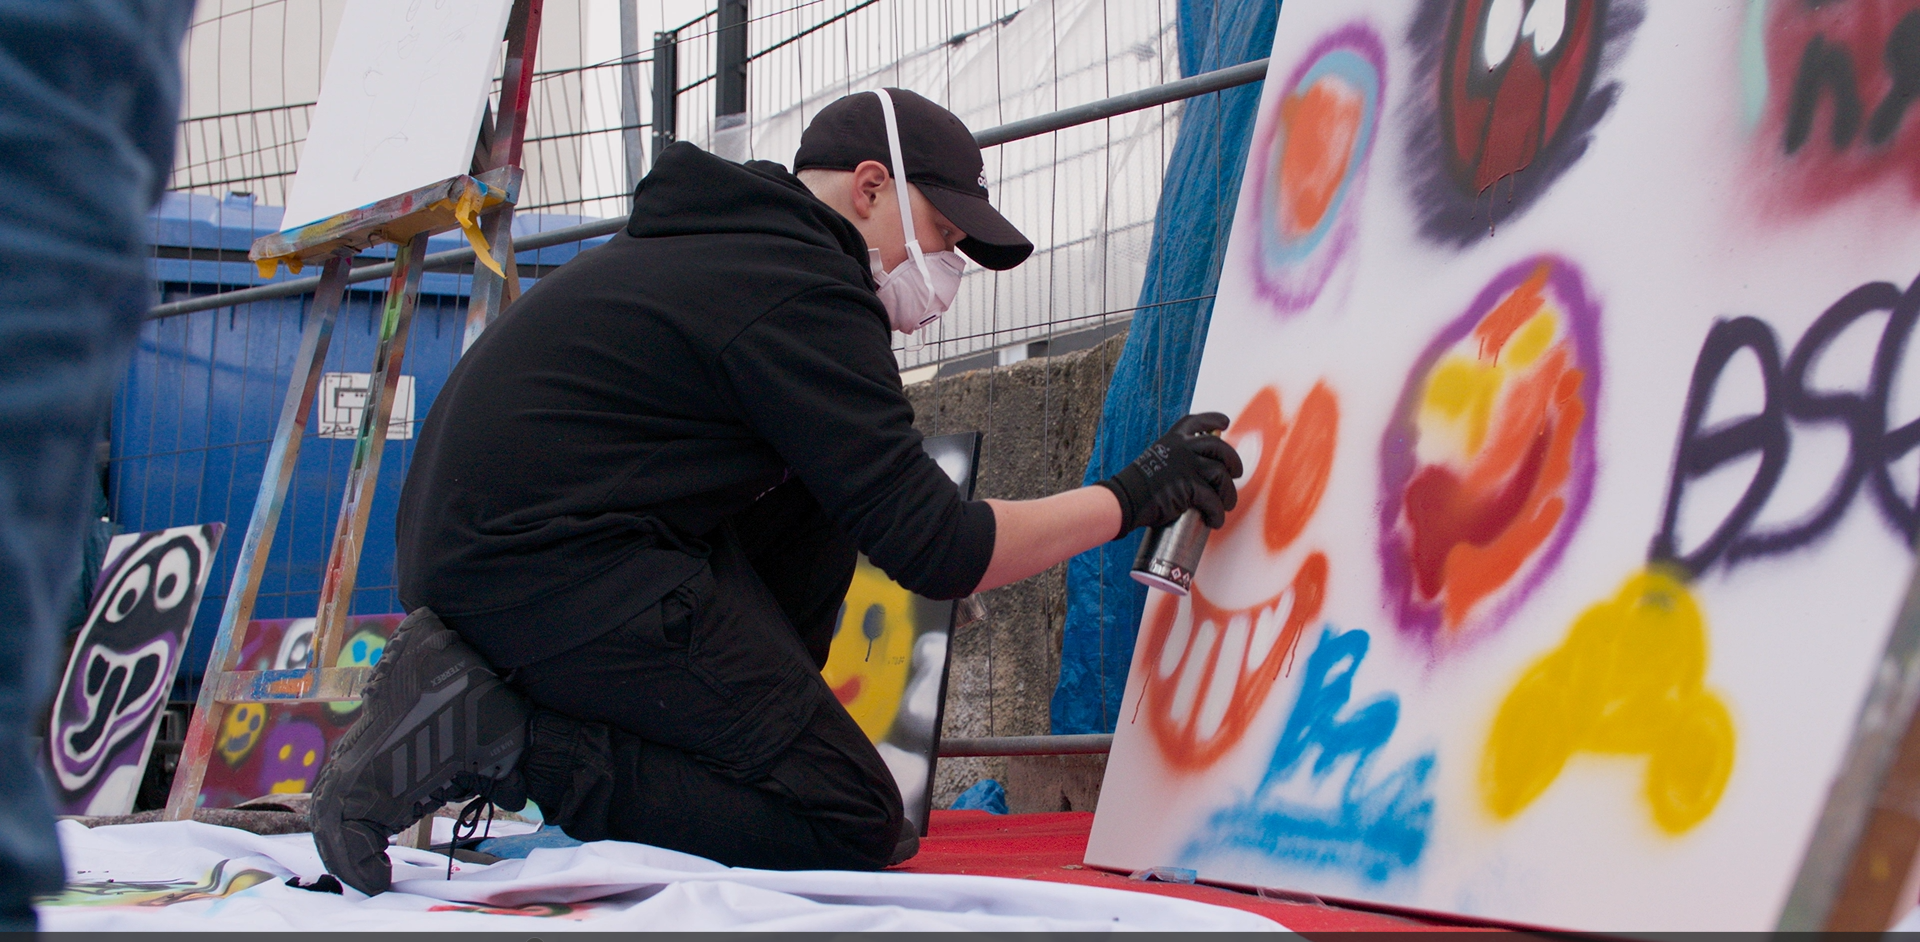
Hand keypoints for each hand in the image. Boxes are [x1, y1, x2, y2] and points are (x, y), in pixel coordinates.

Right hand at [1096, 413, 1242, 537]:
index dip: (1213, 420)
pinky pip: (1212, 500)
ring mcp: (1186, 466)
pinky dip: (1217, 513)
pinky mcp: (1188, 487)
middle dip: (1233, 461)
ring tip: (1226, 504)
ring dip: (1228, 492)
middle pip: (1219, 447)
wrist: (1125, 499)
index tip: (1224, 422)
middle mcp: (1182, 448)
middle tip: (1236, 473)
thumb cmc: (1138, 486)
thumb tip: (1196, 470)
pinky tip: (1215, 520)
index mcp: (1173, 439)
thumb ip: (1175, 459)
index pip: (1197, 422)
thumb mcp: (1157, 460)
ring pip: (1221, 474)